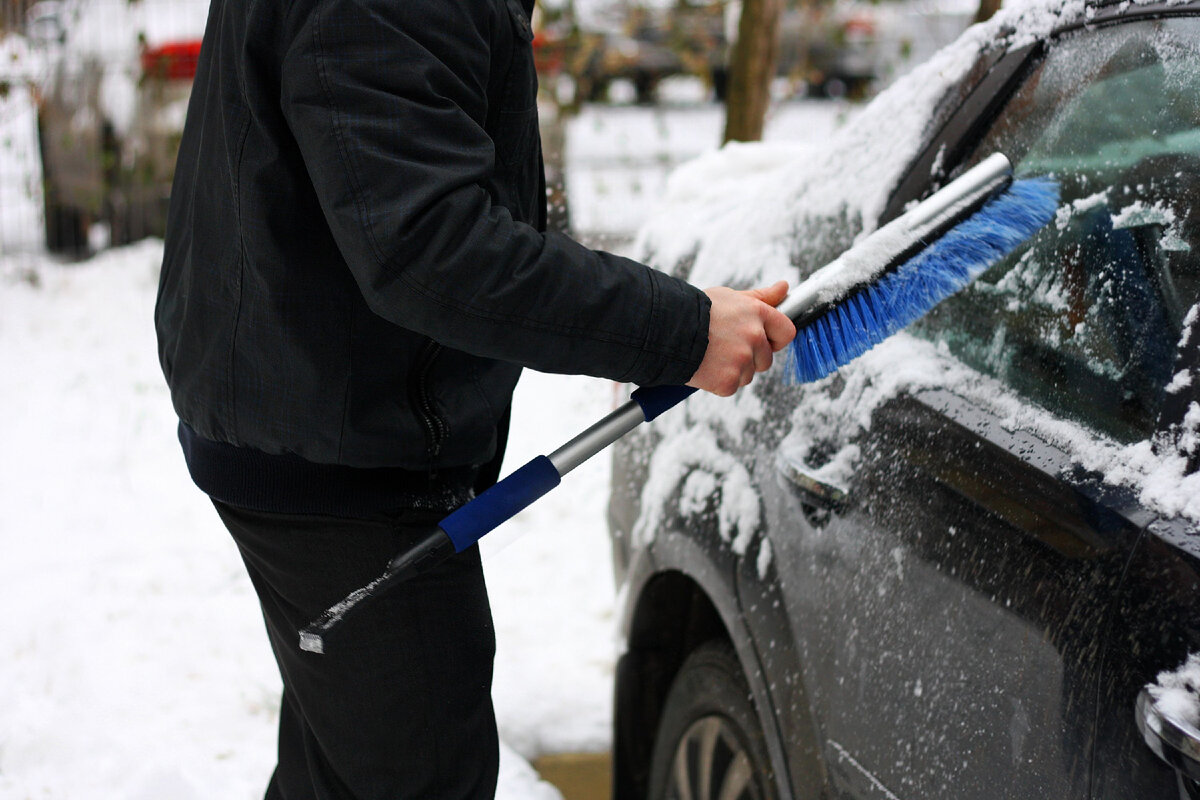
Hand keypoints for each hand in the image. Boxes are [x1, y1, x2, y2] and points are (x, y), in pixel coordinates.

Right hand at [687, 280, 795, 396]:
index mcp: (757, 313)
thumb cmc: (695, 311)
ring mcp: (742, 360)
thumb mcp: (729, 297)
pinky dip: (718, 382)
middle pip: (765, 359)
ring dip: (733, 370)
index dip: (775, 339)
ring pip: (748, 375)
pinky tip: (705, 368)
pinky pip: (731, 387)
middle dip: (749, 357)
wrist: (665, 330)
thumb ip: (760, 296)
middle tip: (724, 347)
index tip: (764, 341)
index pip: (786, 332)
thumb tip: (784, 287)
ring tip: (711, 356)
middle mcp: (753, 336)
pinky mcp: (728, 381)